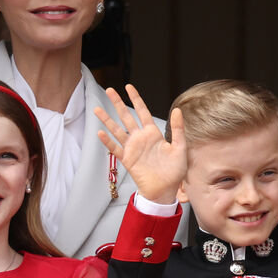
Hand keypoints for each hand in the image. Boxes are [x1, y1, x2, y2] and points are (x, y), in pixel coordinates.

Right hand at [94, 85, 186, 203]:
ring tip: (97, 109)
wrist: (166, 190)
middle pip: (126, 116)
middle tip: (109, 90)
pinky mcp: (127, 160)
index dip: (135, 99)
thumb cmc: (175, 171)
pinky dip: (107, 141)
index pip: (142, 111)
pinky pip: (115, 148)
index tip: (128, 87)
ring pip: (117, 130)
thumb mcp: (180, 148)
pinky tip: (100, 133)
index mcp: (153, 133)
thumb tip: (178, 110)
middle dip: (117, 103)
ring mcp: (132, 148)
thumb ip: (178, 129)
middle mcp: (140, 138)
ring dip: (107, 120)